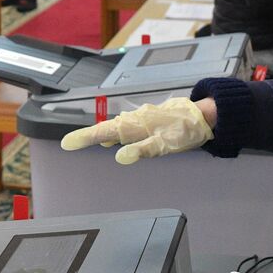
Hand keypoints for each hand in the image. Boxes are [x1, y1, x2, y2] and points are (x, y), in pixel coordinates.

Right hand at [60, 97, 214, 164]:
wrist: (205, 115)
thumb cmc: (186, 130)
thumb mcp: (166, 144)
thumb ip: (142, 150)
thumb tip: (120, 156)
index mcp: (137, 125)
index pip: (104, 132)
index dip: (85, 138)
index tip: (68, 143)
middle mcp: (136, 119)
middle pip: (106, 128)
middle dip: (88, 135)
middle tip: (70, 143)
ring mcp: (142, 118)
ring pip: (117, 126)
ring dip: (101, 133)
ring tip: (87, 140)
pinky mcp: (150, 119)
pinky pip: (127, 125)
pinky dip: (116, 131)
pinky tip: (115, 136)